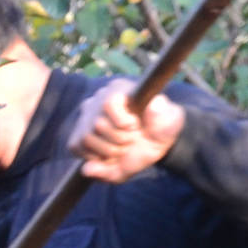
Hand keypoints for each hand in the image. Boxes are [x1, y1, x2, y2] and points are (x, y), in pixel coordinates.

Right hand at [67, 79, 184, 183]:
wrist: (149, 146)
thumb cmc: (160, 131)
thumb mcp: (171, 123)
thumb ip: (166, 114)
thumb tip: (156, 105)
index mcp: (121, 90)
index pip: (110, 102)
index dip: (122, 121)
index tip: (135, 127)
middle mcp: (98, 100)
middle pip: (98, 124)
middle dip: (119, 140)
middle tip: (132, 141)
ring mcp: (85, 118)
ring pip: (86, 138)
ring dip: (107, 151)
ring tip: (121, 149)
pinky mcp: (77, 136)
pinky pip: (76, 147)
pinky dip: (93, 157)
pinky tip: (107, 155)